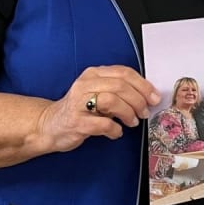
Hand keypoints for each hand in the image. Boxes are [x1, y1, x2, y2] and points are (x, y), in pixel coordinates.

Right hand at [36, 65, 159, 151]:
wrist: (49, 126)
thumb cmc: (80, 110)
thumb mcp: (98, 92)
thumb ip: (119, 90)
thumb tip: (148, 96)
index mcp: (94, 74)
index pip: (124, 73)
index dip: (143, 85)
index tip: (154, 97)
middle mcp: (85, 84)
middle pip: (120, 86)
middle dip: (138, 100)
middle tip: (145, 112)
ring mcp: (78, 102)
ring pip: (112, 101)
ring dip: (128, 113)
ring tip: (132, 122)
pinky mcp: (75, 121)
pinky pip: (102, 124)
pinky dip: (114, 129)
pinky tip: (116, 132)